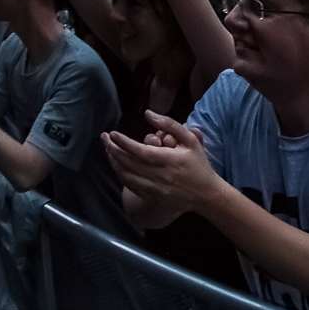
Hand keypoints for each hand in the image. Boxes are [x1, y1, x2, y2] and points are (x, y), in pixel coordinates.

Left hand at [101, 112, 224, 214]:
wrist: (204, 194)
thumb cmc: (198, 164)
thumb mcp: (190, 140)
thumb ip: (170, 125)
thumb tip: (148, 113)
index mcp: (169, 160)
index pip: (140, 151)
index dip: (123, 142)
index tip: (112, 133)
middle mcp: (158, 176)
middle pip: (128, 162)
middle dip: (112, 149)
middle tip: (104, 138)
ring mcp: (152, 188)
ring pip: (125, 174)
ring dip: (113, 161)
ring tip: (107, 149)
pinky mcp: (149, 196)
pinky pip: (128, 184)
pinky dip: (119, 173)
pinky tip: (116, 164)